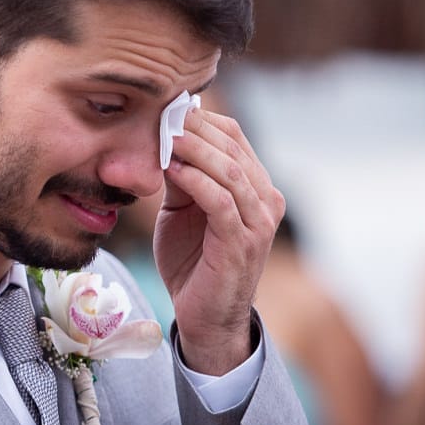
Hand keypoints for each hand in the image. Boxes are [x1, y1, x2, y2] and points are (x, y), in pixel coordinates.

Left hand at [154, 109, 283, 374]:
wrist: (203, 317)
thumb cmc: (191, 261)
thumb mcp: (181, 208)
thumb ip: (178, 175)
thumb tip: (161, 135)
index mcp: (254, 185)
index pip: (232, 136)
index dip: (199, 119)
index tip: (163, 107)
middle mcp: (265, 199)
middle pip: (232, 146)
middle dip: (193, 128)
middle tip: (159, 113)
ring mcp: (259, 221)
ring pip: (230, 169)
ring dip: (193, 148)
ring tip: (162, 135)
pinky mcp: (243, 242)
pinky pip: (221, 200)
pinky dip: (195, 179)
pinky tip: (170, 168)